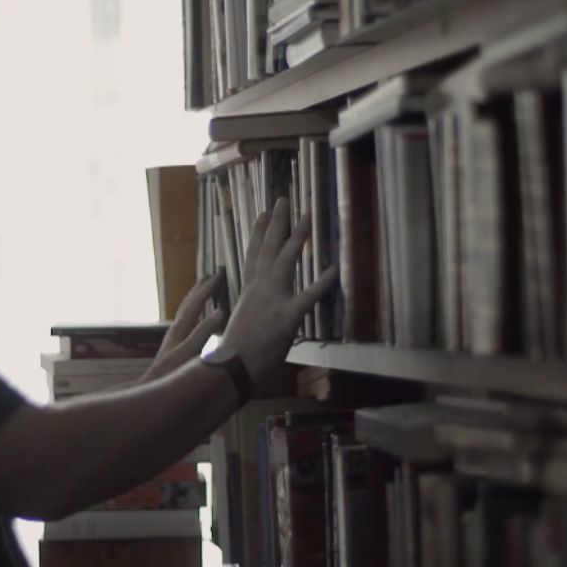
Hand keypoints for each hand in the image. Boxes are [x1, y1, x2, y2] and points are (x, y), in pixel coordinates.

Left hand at [142, 272, 226, 382]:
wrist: (151, 389)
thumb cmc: (171, 373)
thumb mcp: (190, 352)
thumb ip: (203, 332)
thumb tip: (220, 312)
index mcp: (180, 328)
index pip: (196, 302)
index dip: (208, 288)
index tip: (219, 274)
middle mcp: (176, 329)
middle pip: (188, 302)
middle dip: (200, 288)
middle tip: (211, 275)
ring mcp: (174, 337)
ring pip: (186, 311)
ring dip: (196, 299)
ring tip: (204, 291)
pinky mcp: (175, 347)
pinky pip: (188, 321)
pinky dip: (195, 313)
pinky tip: (199, 320)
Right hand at [218, 197, 336, 382]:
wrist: (233, 366)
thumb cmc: (233, 353)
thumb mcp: (242, 324)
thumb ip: (253, 313)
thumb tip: (256, 314)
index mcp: (248, 291)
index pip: (254, 255)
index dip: (260, 233)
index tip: (263, 213)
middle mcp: (259, 288)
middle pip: (269, 248)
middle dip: (277, 222)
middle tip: (284, 199)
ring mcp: (273, 299)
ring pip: (286, 259)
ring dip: (297, 236)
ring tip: (307, 216)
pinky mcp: (287, 315)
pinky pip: (309, 296)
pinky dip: (322, 282)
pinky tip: (334, 268)